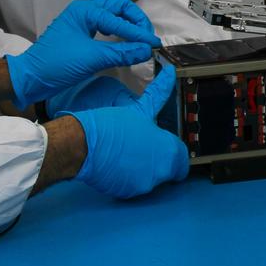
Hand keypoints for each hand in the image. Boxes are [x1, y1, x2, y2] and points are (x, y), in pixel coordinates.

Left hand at [6, 0, 160, 107]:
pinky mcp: (79, 33)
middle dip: (135, 19)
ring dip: (126, 20)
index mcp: (85, 11)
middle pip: (117, 6)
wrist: (30, 78)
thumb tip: (147, 50)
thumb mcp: (92, 59)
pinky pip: (103, 23)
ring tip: (138, 35)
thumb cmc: (57, 65)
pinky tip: (122, 38)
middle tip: (147, 36)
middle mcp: (83, 10)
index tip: (154, 45)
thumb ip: (122, 53)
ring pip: (110, 12)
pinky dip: (116, 28)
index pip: (119, 20)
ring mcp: (80, 20)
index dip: (139, 33)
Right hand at [64, 64, 188, 197]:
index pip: (182, 158)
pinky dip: (129, 177)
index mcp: (167, 151)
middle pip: (168, 169)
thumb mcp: (138, 108)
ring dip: (143, 168)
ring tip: (127, 151)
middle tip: (143, 146)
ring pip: (151, 178)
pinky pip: (134, 185)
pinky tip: (117, 163)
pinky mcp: (127, 193)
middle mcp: (160, 171)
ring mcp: (143, 185)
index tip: (165, 144)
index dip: (175, 151)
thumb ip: (159, 92)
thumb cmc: (110, 126)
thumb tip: (170, 72)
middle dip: (159, 159)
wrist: (82, 145)